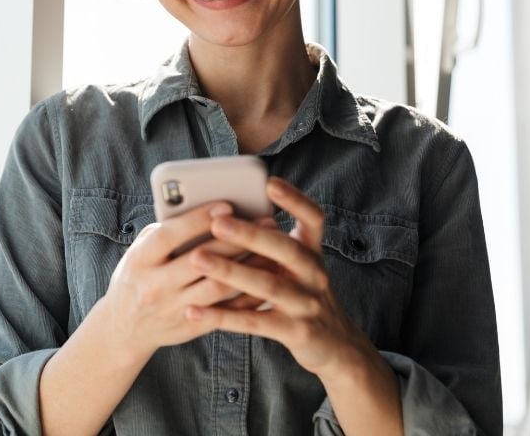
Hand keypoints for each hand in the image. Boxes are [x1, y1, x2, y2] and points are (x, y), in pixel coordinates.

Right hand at [98, 201, 259, 358]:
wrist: (124, 328)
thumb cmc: (136, 277)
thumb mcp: (138, 251)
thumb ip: (165, 232)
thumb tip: (203, 211)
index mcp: (139, 261)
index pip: (170, 236)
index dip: (198, 220)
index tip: (226, 206)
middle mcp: (155, 287)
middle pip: (201, 261)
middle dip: (236, 240)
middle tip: (265, 222)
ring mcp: (173, 309)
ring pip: (218, 287)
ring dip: (250, 266)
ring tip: (273, 249)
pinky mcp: (191, 327)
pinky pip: (226, 310)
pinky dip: (248, 294)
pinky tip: (266, 277)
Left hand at [184, 177, 376, 378]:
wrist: (335, 346)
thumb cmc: (302, 296)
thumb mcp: (297, 267)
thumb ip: (272, 245)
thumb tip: (224, 215)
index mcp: (313, 252)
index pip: (313, 218)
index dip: (295, 200)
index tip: (269, 183)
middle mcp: (315, 274)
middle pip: (285, 249)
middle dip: (250, 235)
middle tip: (217, 222)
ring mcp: (307, 304)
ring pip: (267, 285)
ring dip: (230, 271)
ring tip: (196, 259)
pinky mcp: (296, 332)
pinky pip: (255, 322)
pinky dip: (223, 316)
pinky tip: (194, 310)